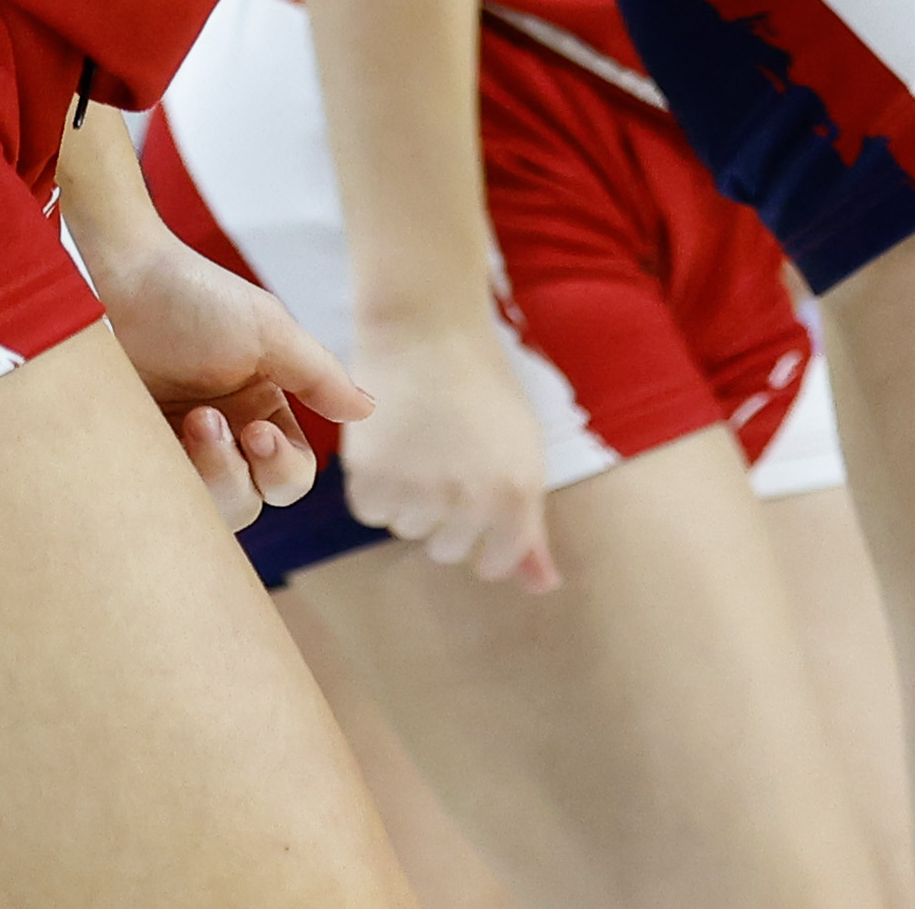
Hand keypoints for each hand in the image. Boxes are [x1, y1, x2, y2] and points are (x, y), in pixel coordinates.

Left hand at [94, 228, 367, 528]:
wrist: (110, 279)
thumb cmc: (191, 295)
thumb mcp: (267, 329)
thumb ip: (319, 374)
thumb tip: (368, 411)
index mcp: (260, 411)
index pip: (290, 478)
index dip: (281, 469)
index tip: (257, 429)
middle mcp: (221, 438)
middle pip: (249, 504)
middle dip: (233, 473)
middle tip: (206, 419)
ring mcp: (173, 449)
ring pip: (203, 511)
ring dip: (202, 474)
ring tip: (186, 421)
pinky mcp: (132, 455)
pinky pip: (154, 501)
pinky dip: (160, 482)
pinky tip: (150, 436)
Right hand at [341, 307, 557, 588]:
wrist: (425, 327)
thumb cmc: (481, 385)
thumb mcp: (522, 452)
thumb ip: (529, 528)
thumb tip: (542, 587)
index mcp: (517, 497)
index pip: (494, 563)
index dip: (482, 529)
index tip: (474, 491)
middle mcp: (470, 503)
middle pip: (447, 549)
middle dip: (445, 511)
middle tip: (445, 451)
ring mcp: (419, 494)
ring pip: (407, 529)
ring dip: (408, 496)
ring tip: (417, 438)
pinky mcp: (372, 480)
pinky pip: (372, 510)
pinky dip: (375, 483)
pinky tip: (390, 439)